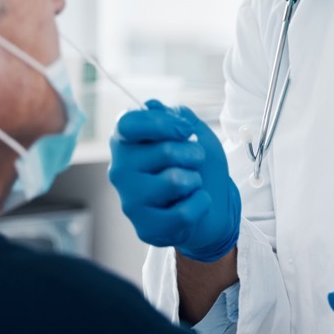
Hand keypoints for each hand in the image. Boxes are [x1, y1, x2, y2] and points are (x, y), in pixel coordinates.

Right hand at [108, 99, 240, 261]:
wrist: (213, 206)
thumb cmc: (198, 165)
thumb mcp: (194, 131)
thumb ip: (176, 115)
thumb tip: (151, 106)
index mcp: (126, 141)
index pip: (128, 123)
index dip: (163, 123)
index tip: (186, 130)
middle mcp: (120, 170)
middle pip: (164, 151)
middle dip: (193, 153)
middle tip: (195, 160)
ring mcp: (130, 200)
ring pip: (174, 182)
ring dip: (195, 180)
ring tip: (191, 184)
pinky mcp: (145, 227)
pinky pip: (183, 212)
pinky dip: (200, 204)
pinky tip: (193, 204)